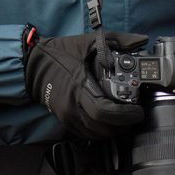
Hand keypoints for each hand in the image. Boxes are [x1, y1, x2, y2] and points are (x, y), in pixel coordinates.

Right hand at [24, 29, 147, 140]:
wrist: (34, 64)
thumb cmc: (61, 53)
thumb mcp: (89, 42)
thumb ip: (118, 40)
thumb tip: (141, 39)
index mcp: (79, 86)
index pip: (104, 110)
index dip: (124, 115)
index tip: (137, 111)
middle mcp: (72, 106)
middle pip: (102, 127)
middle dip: (122, 125)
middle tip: (135, 116)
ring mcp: (67, 116)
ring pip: (94, 134)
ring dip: (112, 130)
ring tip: (125, 120)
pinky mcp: (65, 120)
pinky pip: (85, 134)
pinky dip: (99, 131)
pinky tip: (108, 122)